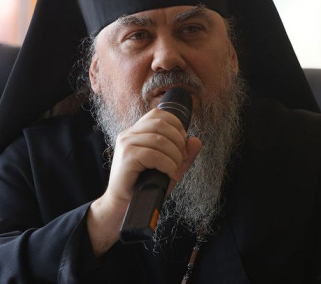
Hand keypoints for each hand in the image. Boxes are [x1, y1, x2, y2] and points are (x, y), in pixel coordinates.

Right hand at [87, 108, 201, 255]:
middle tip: (182, 158)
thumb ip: (183, 154)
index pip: (158, 114)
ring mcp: (126, 144)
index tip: (183, 142)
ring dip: (174, 155)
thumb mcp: (169, 167)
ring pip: (159, 139)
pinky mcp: (126, 158)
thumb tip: (196, 140)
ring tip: (176, 169)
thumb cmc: (145, 186)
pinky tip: (170, 174)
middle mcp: (128, 134)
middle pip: (160, 124)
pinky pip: (153, 155)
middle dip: (178, 140)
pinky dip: (168, 165)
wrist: (124, 205)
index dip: (175, 125)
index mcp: (136, 132)